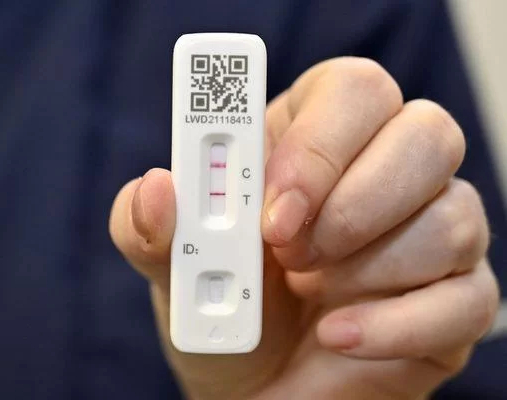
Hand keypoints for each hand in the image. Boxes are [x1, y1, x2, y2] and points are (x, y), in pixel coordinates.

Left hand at [109, 57, 499, 398]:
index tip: (271, 208)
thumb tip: (155, 189)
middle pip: (426, 133)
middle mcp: (384, 172)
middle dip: (353, 203)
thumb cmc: (219, 309)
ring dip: (368, 269)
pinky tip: (338, 337)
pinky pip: (468, 298)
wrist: (252, 388)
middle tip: (292, 251)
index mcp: (314, 139)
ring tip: (312, 297)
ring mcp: (432, 233)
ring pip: (454, 216)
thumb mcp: (170, 268)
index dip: (318, 142)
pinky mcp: (457, 300)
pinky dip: (395, 326)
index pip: (351, 91)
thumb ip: (146, 225)